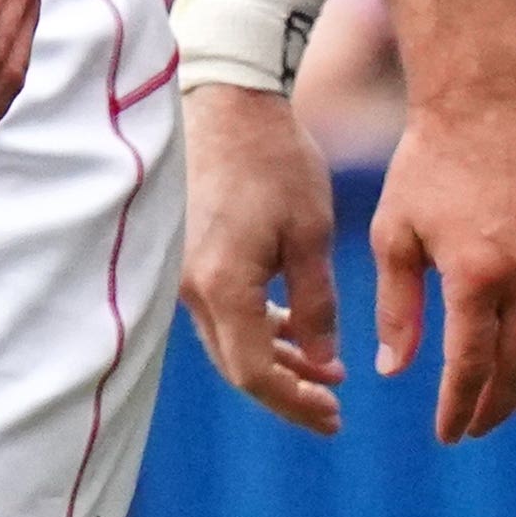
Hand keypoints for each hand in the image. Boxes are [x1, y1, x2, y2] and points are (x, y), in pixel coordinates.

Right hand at [179, 84, 348, 435]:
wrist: (228, 101)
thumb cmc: (275, 160)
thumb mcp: (311, 233)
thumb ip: (316, 304)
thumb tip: (323, 361)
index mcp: (222, 286)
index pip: (254, 373)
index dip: (294, 401)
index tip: (334, 415)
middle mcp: (190, 288)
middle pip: (236, 365)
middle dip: (286, 389)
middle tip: (333, 406)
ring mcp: (181, 273)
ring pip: (227, 340)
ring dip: (273, 359)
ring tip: (325, 370)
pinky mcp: (184, 255)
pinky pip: (219, 311)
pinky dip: (255, 327)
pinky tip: (290, 328)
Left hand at [367, 94, 515, 442]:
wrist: (481, 104)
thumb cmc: (426, 167)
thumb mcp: (394, 235)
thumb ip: (397, 305)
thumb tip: (394, 370)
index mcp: (474, 273)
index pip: (472, 364)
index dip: (461, 406)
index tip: (450, 433)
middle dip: (499, 404)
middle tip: (482, 425)